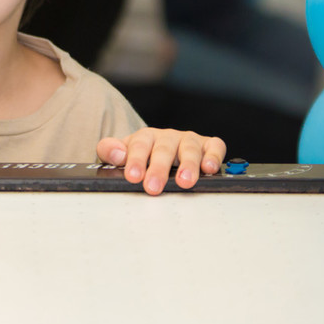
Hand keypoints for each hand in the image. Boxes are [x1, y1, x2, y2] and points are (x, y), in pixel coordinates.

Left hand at [97, 128, 226, 194]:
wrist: (158, 152)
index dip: (136, 161)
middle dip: (159, 169)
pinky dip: (213, 156)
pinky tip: (210, 168)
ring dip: (188, 165)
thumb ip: (109, 151)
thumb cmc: (141, 157)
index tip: (133, 176)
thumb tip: (118, 154)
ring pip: (189, 149)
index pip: (139, 146)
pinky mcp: (207, 145)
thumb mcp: (119, 154)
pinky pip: (214, 146)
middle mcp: (167, 137)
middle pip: (164, 150)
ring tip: (185, 181)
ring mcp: (188, 140)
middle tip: (154, 187)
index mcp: (145, 137)